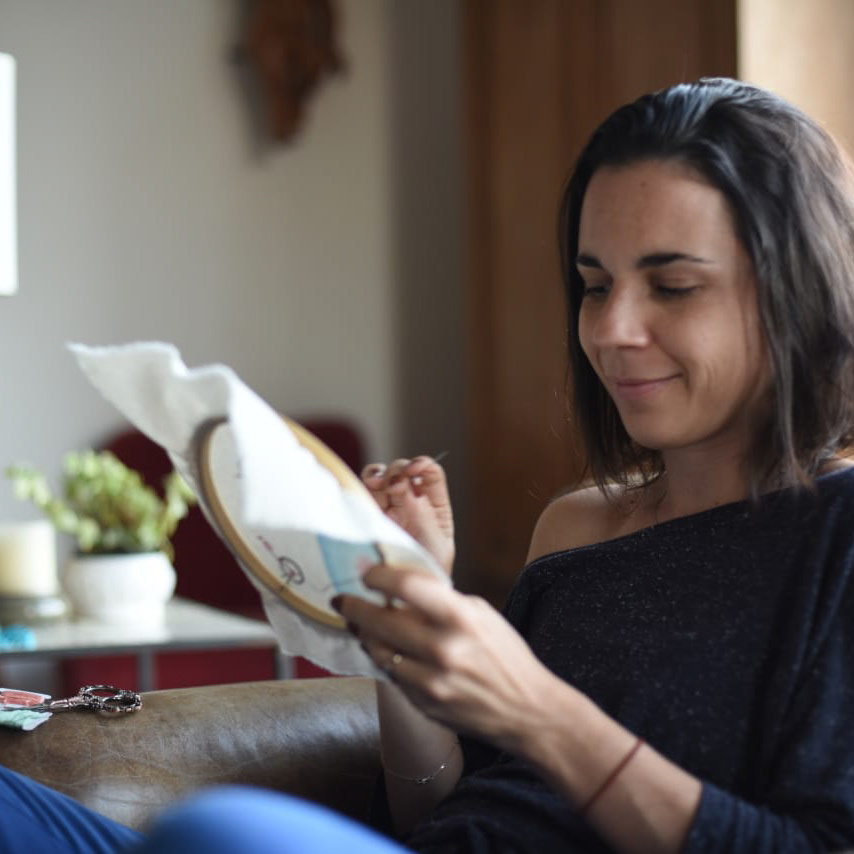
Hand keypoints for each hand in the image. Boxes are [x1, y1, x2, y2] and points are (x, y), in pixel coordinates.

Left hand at [335, 563, 555, 752]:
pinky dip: (383, 659)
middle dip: (354, 606)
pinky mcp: (424, 704)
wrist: (527, 711)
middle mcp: (443, 649)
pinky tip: (382, 649)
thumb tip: (400, 586)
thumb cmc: (505, 656)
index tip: (366, 572)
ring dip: (363, 635)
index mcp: (461, 617)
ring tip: (358, 623)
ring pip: (378, 651)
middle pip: (381, 621)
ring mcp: (431, 681)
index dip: (379, 576)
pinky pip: (390, 676)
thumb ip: (442, 600)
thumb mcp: (481, 614)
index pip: (407, 586)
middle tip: (342, 598)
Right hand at [362, 456, 454, 574]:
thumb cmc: (427, 577)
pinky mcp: (367, 516)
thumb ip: (424, 516)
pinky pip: (362, 492)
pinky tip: (365, 489)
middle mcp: (410, 503)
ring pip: (380, 476)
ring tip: (376, 485)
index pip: (431, 474)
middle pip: (403, 470)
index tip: (414, 470)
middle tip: (394, 486)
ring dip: (378, 474)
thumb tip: (408, 487)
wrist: (403, 602)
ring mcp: (387, 508)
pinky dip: (362, 484)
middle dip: (398, 470)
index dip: (422, 465)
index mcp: (434, 507)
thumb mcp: (435, 546)